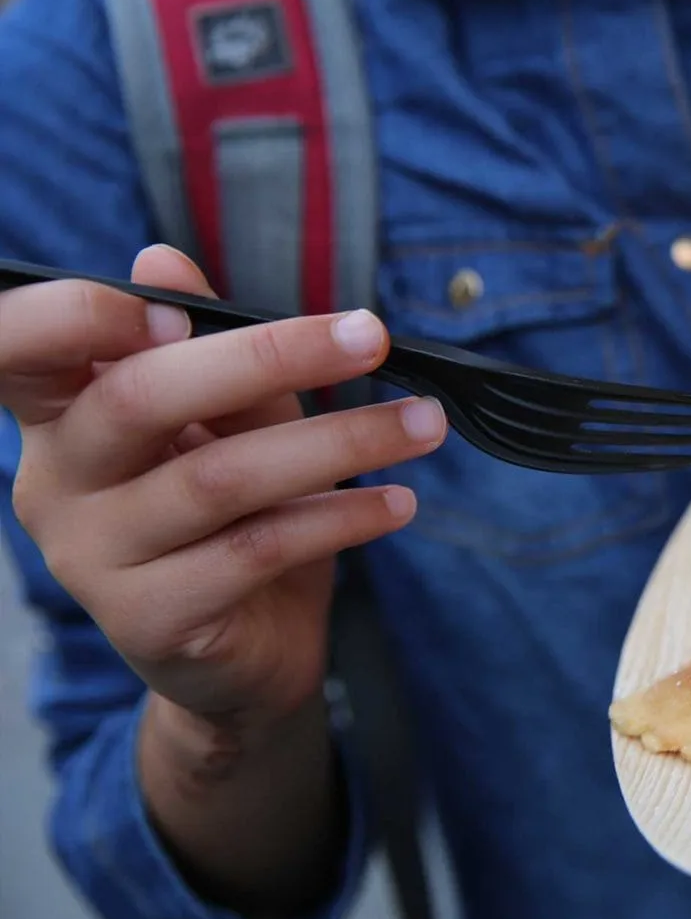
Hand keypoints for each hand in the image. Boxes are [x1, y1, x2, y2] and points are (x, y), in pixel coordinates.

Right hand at [2, 246, 446, 727]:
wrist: (242, 659)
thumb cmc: (233, 521)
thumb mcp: (232, 425)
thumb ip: (211, 354)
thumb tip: (163, 259)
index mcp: (59, 415)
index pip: (18, 345)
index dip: (77, 316)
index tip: (181, 306)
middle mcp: (56, 482)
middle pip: (142, 396)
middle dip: (271, 355)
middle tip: (373, 337)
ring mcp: (93, 557)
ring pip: (218, 477)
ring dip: (339, 442)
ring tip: (421, 424)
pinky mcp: (148, 619)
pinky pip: (256, 550)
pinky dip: (339, 518)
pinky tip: (396, 502)